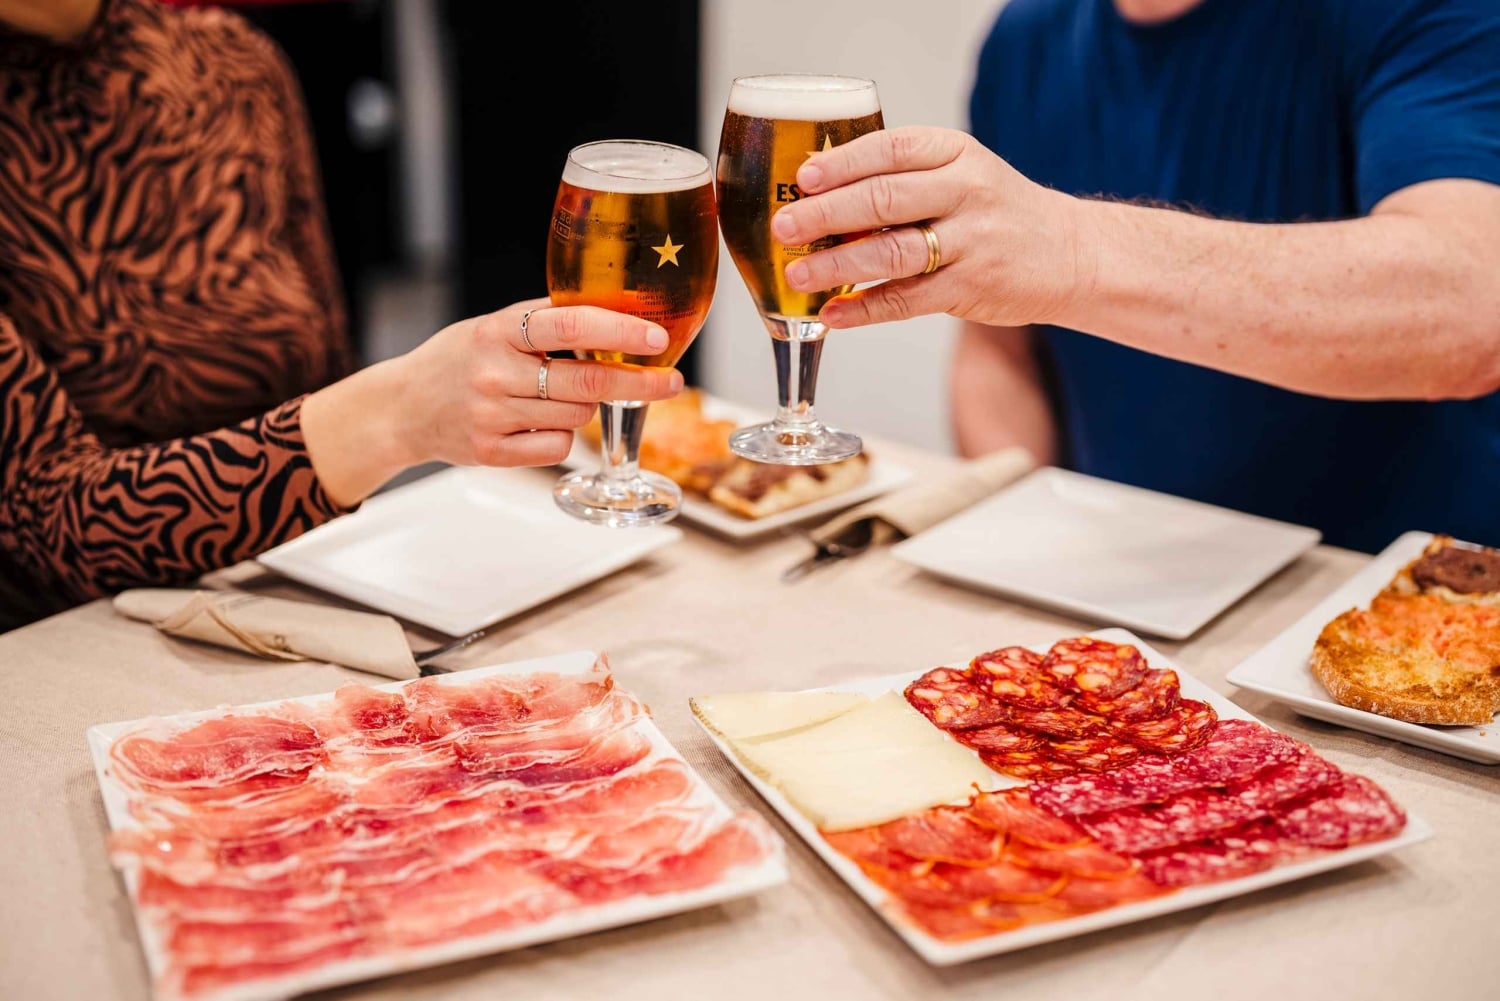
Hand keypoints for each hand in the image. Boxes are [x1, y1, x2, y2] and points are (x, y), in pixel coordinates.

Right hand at [301, 298, 683, 505]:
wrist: (401, 408)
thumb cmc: (460, 360)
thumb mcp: (494, 326)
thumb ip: (545, 322)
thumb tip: (619, 315)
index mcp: (498, 330)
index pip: (570, 324)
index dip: (620, 330)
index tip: (657, 338)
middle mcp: (493, 372)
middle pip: (585, 381)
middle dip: (637, 383)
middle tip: (670, 381)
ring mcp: (491, 416)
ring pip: (577, 418)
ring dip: (586, 409)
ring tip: (558, 398)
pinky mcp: (491, 453)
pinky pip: (557, 448)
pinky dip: (561, 437)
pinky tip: (538, 424)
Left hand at [769, 126, 1090, 329]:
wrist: (1069, 253)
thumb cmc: (996, 212)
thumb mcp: (961, 174)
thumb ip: (903, 179)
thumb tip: (819, 197)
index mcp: (956, 152)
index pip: (891, 149)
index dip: (842, 163)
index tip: (803, 177)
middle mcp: (966, 191)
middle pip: (883, 199)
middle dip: (825, 214)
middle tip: (785, 227)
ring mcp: (971, 242)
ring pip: (892, 252)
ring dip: (837, 266)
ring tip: (798, 274)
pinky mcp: (972, 287)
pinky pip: (908, 300)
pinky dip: (866, 309)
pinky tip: (834, 313)